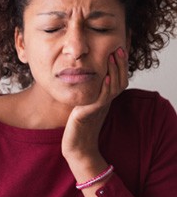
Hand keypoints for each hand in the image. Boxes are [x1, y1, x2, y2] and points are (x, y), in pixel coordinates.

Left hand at [61, 47, 128, 164]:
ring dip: (114, 71)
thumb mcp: (87, 105)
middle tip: (118, 49)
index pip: (118, 80)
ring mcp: (99, 108)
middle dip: (120, 65)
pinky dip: (105, 88)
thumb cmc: (79, 126)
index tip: (118, 50)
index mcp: (106, 99)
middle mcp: (106, 103)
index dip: (120, 66)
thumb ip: (91, 93)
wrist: (77, 147)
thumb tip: (89, 78)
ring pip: (113, 88)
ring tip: (112, 57)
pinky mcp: (90, 114)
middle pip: (120, 82)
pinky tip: (104, 77)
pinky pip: (101, 99)